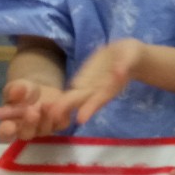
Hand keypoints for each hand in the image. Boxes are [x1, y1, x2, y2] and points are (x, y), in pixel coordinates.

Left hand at [0, 40, 140, 140]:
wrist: (126, 56)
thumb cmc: (132, 56)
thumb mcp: (131, 56)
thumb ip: (124, 65)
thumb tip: (118, 72)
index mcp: (110, 87)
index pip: (100, 98)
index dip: (90, 107)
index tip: (81, 118)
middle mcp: (97, 91)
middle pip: (81, 101)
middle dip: (67, 109)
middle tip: (53, 116)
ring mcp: (87, 88)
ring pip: (72, 99)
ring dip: (58, 107)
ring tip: (43, 113)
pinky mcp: (81, 82)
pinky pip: (68, 93)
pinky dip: (57, 101)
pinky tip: (42, 106)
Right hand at [0, 79, 75, 141]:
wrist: (41, 88)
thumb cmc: (22, 91)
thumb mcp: (16, 87)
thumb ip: (14, 90)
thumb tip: (16, 91)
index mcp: (9, 124)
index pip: (4, 134)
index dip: (6, 132)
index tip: (9, 126)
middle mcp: (26, 131)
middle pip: (26, 134)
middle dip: (29, 124)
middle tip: (32, 112)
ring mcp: (43, 129)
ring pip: (44, 130)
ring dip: (46, 119)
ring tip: (46, 104)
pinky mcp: (58, 124)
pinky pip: (61, 124)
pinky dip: (61, 116)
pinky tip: (60, 105)